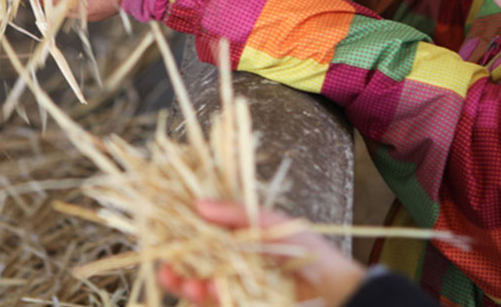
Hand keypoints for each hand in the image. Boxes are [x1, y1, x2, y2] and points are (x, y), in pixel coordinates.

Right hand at [157, 200, 364, 306]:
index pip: (203, 234)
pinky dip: (205, 296)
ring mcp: (237, 288)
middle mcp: (235, 264)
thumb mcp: (271, 223)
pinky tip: (202, 287)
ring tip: (180, 278)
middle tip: (165, 260)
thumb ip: (236, 213)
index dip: (183, 232)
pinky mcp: (240, 305)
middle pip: (196, 262)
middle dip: (177, 261)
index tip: (164, 227)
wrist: (336, 292)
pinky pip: (215, 302)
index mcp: (241, 238)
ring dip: (185, 282)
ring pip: (200, 285)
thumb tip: (198, 203)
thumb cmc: (310, 252)